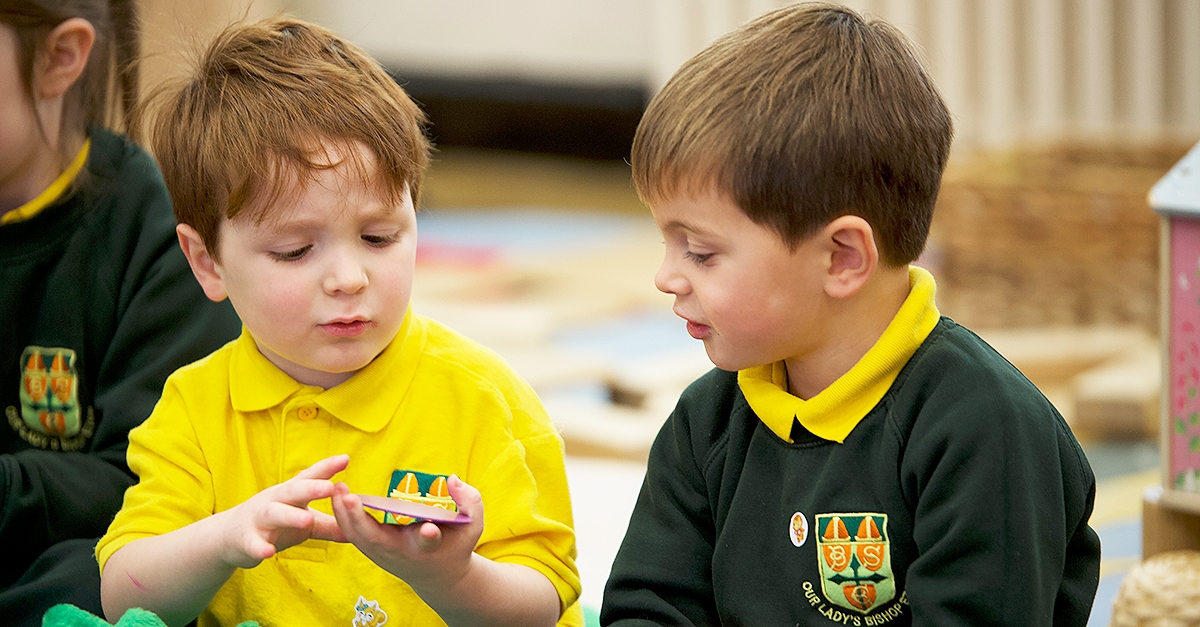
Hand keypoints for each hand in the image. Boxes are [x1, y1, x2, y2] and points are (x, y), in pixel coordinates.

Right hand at [215, 454, 348, 568]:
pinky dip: (259, 547)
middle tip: (330, 488)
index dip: (326, 468)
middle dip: (311, 488)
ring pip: (274, 514)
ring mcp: (259, 519)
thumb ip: (329, 524)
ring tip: (308, 520)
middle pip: (293, 491)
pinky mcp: (246, 540)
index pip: (309, 477)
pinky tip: (268, 552)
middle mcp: (275, 500)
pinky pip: (252, 543)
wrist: (230, 537)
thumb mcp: (304, 522)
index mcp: (291, 494)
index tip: (345, 459)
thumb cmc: (275, 524)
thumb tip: (358, 529)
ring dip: (290, 516)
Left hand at [331, 474, 483, 590]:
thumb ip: (470, 500)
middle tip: (348, 497)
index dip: (429, 536)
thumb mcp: (472, 525)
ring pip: (358, 538)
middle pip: (376, 540)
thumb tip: (452, 480)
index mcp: (428, 548)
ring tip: (336, 489)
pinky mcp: (373, 552)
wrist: (438, 576)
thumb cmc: (455, 545)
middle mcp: (402, 553)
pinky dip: (341, 518)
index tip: (429, 529)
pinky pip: (353, 535)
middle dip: (360, 520)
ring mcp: (384, 555)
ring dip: (343, 516)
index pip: (428, 542)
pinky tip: (335, 496)